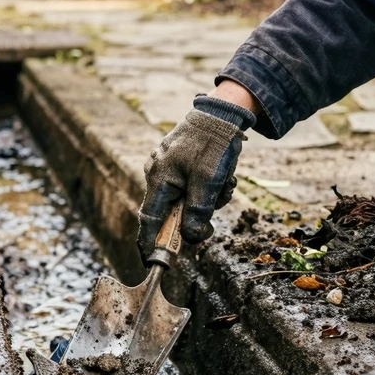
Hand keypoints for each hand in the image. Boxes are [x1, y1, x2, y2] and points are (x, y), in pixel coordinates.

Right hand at [137, 94, 254, 261]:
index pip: (149, 220)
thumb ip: (197, 212)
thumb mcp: (209, 181)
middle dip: (197, 213)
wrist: (223, 112)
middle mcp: (158, 174)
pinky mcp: (180, 163)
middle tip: (217, 204)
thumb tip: (191, 238)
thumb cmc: (213, 144)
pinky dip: (209, 187)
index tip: (152, 262)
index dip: (149, 243)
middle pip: (173, 211)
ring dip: (208, 198)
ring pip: (186, 199)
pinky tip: (224, 174)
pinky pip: (192, 186)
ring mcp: (168, 167)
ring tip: (225, 181)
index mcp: (159, 179)